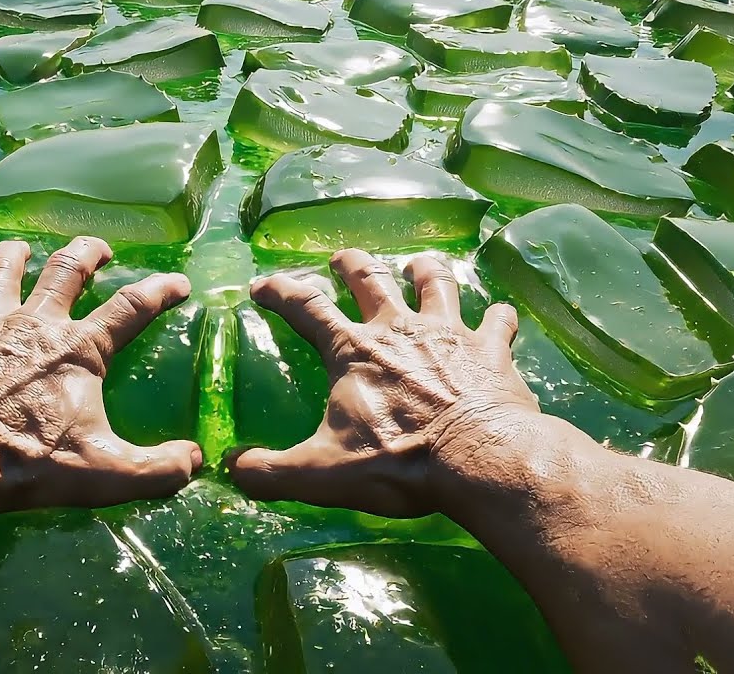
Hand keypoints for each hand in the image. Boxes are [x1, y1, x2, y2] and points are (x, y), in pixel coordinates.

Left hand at [0, 237, 201, 510]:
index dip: (159, 291)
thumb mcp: (106, 474)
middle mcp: (35, 324)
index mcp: (79, 349)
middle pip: (65, 271)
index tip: (178, 282)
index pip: (131, 308)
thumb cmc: (30, 460)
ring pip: (1, 273)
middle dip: (86, 254)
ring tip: (19, 249)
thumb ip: (158, 469)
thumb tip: (195, 461)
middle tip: (98, 249)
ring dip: (12, 257)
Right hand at [227, 249, 539, 517]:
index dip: (281, 292)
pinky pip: (498, 321)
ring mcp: (450, 334)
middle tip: (342, 258)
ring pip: (436, 283)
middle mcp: (399, 329)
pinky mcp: (492, 350)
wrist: (481, 458)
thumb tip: (233, 470)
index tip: (262, 284)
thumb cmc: (399, 462)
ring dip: (425, 270)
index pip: (306, 308)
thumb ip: (272, 472)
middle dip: (352, 265)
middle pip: (371, 280)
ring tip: (418, 265)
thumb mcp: (322, 474)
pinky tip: (500, 316)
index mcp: (354, 352)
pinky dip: (498, 316)